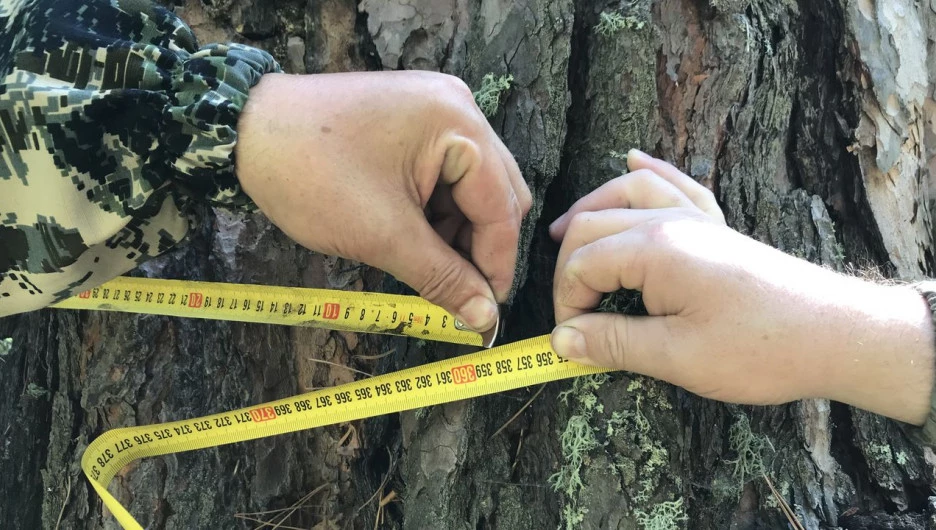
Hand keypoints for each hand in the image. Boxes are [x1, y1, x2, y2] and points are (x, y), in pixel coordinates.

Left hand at [235, 71, 530, 330]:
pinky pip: (447, 173)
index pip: (501, 206)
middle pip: (498, 192)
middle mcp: (458, 107)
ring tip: (429, 266)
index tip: (488, 313)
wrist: (245, 132)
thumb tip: (484, 320)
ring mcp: (437, 108)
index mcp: (458, 124)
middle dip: (481, 246)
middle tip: (462, 293)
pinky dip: (438, 211)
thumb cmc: (312, 176)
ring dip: (459, 231)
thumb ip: (442, 278)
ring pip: (473, 187)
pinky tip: (415, 237)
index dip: (498, 263)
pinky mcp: (415, 119)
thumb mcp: (383, 235)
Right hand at [549, 150, 933, 423]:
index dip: (567, 305)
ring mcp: (696, 218)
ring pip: (627, 191)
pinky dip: (649, 170)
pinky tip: (632, 158)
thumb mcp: (677, 356)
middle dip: (568, 265)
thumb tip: (563, 341)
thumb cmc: (760, 347)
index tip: (574, 343)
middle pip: (592, 223)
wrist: (835, 333)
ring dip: (591, 209)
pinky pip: (676, 182)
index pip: (580, 264)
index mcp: (655, 250)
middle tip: (571, 311)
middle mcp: (670, 220)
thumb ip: (612, 343)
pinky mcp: (716, 225)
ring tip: (561, 233)